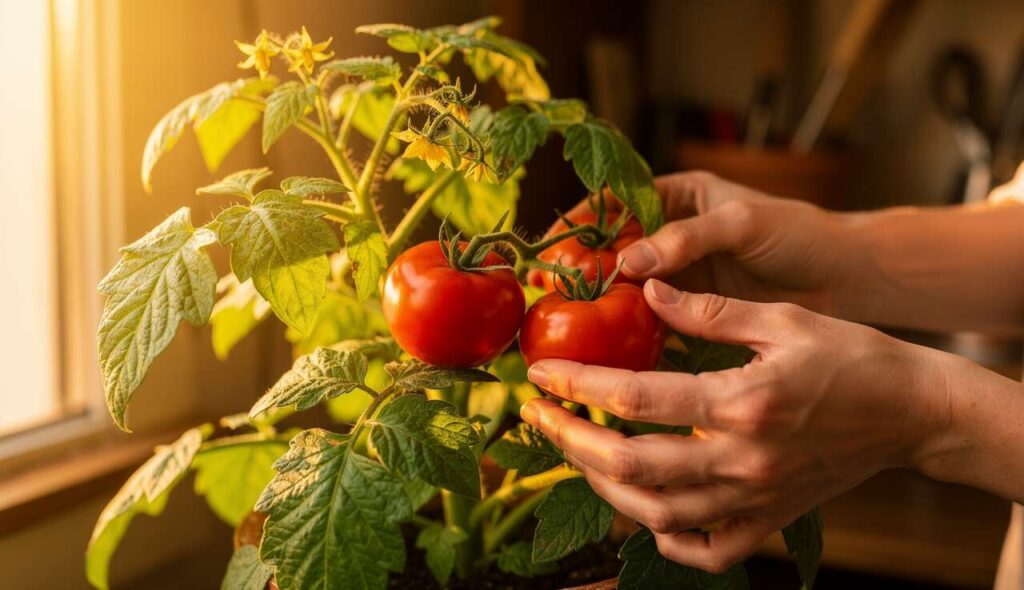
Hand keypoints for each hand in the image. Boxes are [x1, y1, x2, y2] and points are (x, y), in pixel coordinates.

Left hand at [519, 280, 953, 572]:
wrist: (912, 411)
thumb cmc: (851, 356)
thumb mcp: (780, 318)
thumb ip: (706, 309)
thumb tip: (647, 289)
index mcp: (742, 402)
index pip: (635, 399)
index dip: (577, 386)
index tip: (540, 373)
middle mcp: (743, 460)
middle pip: (631, 465)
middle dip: (570, 440)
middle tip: (536, 416)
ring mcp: (755, 498)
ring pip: (657, 512)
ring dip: (603, 485)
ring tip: (575, 450)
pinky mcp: (770, 519)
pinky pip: (707, 549)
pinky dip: (666, 537)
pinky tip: (643, 511)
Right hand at [535, 172, 864, 315]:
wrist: (849, 279)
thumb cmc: (800, 235)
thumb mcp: (743, 224)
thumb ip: (688, 238)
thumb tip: (628, 260)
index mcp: (680, 197)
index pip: (616, 202)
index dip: (580, 223)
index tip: (552, 247)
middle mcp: (673, 235)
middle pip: (613, 249)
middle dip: (581, 270)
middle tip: (550, 296)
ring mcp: (682, 276)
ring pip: (628, 289)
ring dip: (601, 306)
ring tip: (569, 328)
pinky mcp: (696, 313)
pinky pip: (654, 321)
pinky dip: (633, 334)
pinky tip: (610, 353)